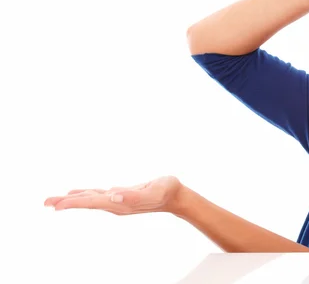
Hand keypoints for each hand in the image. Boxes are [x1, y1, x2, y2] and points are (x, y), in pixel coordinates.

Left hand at [44, 176, 182, 214]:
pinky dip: (86, 196)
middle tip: (45, 202)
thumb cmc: (167, 191)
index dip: (73, 203)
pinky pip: (99, 196)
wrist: (176, 197)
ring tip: (56, 201)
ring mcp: (118, 202)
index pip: (92, 203)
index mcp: (120, 203)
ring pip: (91, 200)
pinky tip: (79, 194)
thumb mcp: (154, 190)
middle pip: (87, 203)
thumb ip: (134, 194)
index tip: (56, 205)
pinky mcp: (121, 197)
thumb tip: (113, 195)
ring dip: (73, 200)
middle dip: (66, 203)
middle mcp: (116, 204)